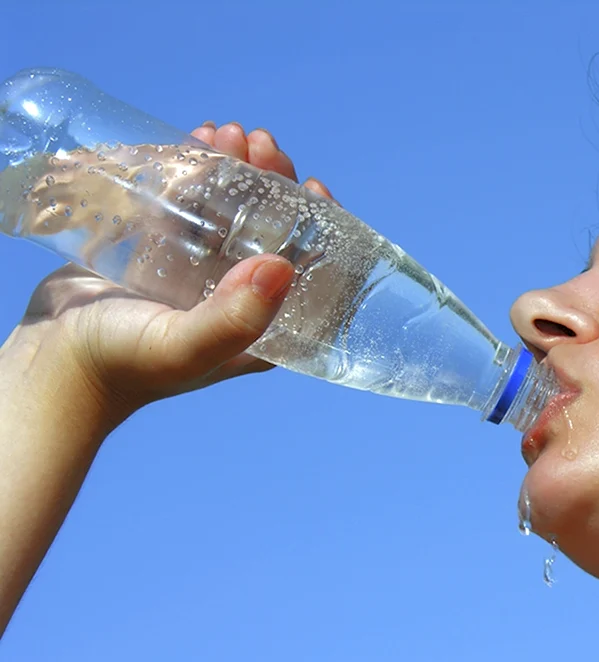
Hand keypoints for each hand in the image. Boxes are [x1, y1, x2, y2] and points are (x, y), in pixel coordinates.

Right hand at [4, 123, 335, 432]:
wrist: (51, 361)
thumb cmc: (124, 365)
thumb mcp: (187, 347)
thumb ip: (235, 317)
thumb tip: (284, 267)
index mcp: (261, 327)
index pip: (308, 270)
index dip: (320, 226)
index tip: (312, 185)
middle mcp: (236, 298)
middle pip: (272, 229)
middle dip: (272, 181)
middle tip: (259, 144)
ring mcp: (197, 273)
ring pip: (231, 210)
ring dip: (235, 168)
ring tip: (226, 133)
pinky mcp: (159, 252)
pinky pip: (187, 205)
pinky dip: (195, 171)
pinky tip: (197, 139)